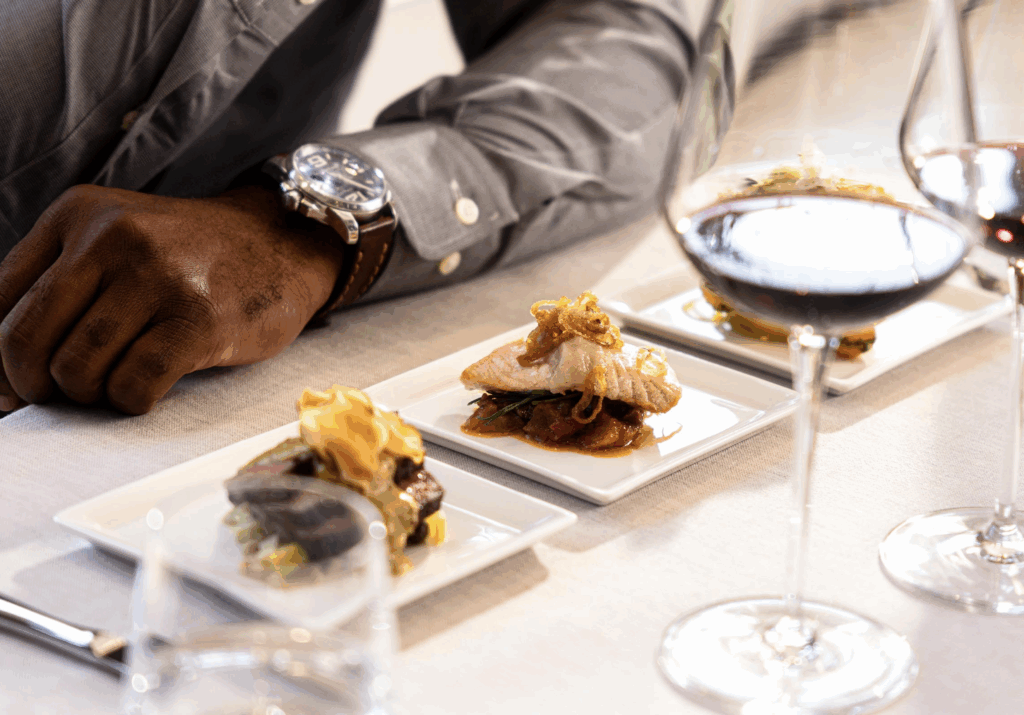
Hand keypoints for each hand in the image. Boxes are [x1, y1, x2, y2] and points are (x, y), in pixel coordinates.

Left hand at [0, 185, 344, 413]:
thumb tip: (2, 379)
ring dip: (90, 394)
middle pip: (26, 340)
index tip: (10, 391)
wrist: (280, 243)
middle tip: (64, 393)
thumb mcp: (116, 240)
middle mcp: (113, 238)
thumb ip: (61, 285)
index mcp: (78, 214)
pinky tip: (147, 388)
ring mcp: (159, 278)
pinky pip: (133, 385)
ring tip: (116, 380)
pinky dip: (131, 401)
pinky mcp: (199, 320)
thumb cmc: (192, 256)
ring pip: (77, 370)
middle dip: (36, 385)